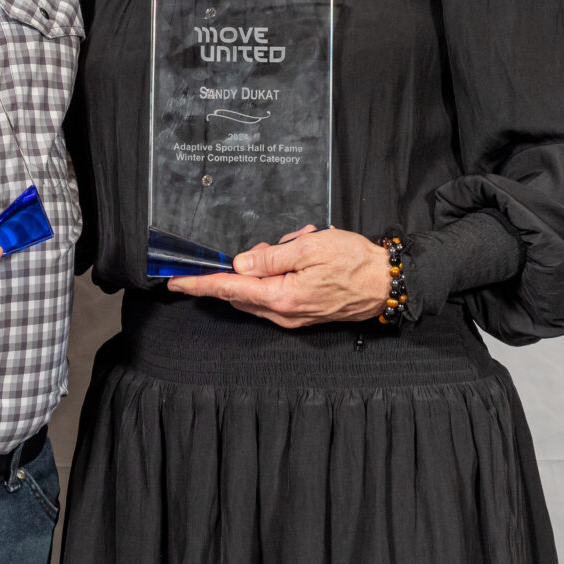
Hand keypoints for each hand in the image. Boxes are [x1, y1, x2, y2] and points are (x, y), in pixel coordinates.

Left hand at [166, 226, 391, 328]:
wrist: (387, 284)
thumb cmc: (354, 262)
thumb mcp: (310, 247)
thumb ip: (271, 257)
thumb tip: (240, 264)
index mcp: (281, 297)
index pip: (229, 290)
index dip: (201, 284)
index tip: (176, 281)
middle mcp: (283, 314)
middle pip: (242, 293)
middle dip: (245, 267)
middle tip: (272, 246)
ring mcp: (293, 318)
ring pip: (259, 293)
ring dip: (267, 268)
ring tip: (299, 246)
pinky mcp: (303, 315)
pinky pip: (277, 295)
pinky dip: (280, 275)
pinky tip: (303, 256)